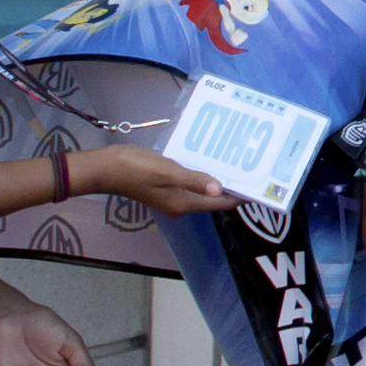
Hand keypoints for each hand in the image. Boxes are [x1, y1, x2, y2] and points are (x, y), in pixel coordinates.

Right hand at [73, 144, 238, 218]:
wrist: (106, 168)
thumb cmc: (136, 168)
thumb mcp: (167, 172)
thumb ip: (194, 180)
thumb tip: (219, 190)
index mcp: (184, 203)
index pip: (219, 204)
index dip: (239, 196)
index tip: (259, 186)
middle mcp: (181, 205)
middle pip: (213, 200)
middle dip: (231, 187)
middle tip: (251, 170)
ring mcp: (172, 197)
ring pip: (202, 191)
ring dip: (217, 180)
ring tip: (235, 164)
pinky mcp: (165, 187)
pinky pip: (190, 183)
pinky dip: (202, 175)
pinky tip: (208, 160)